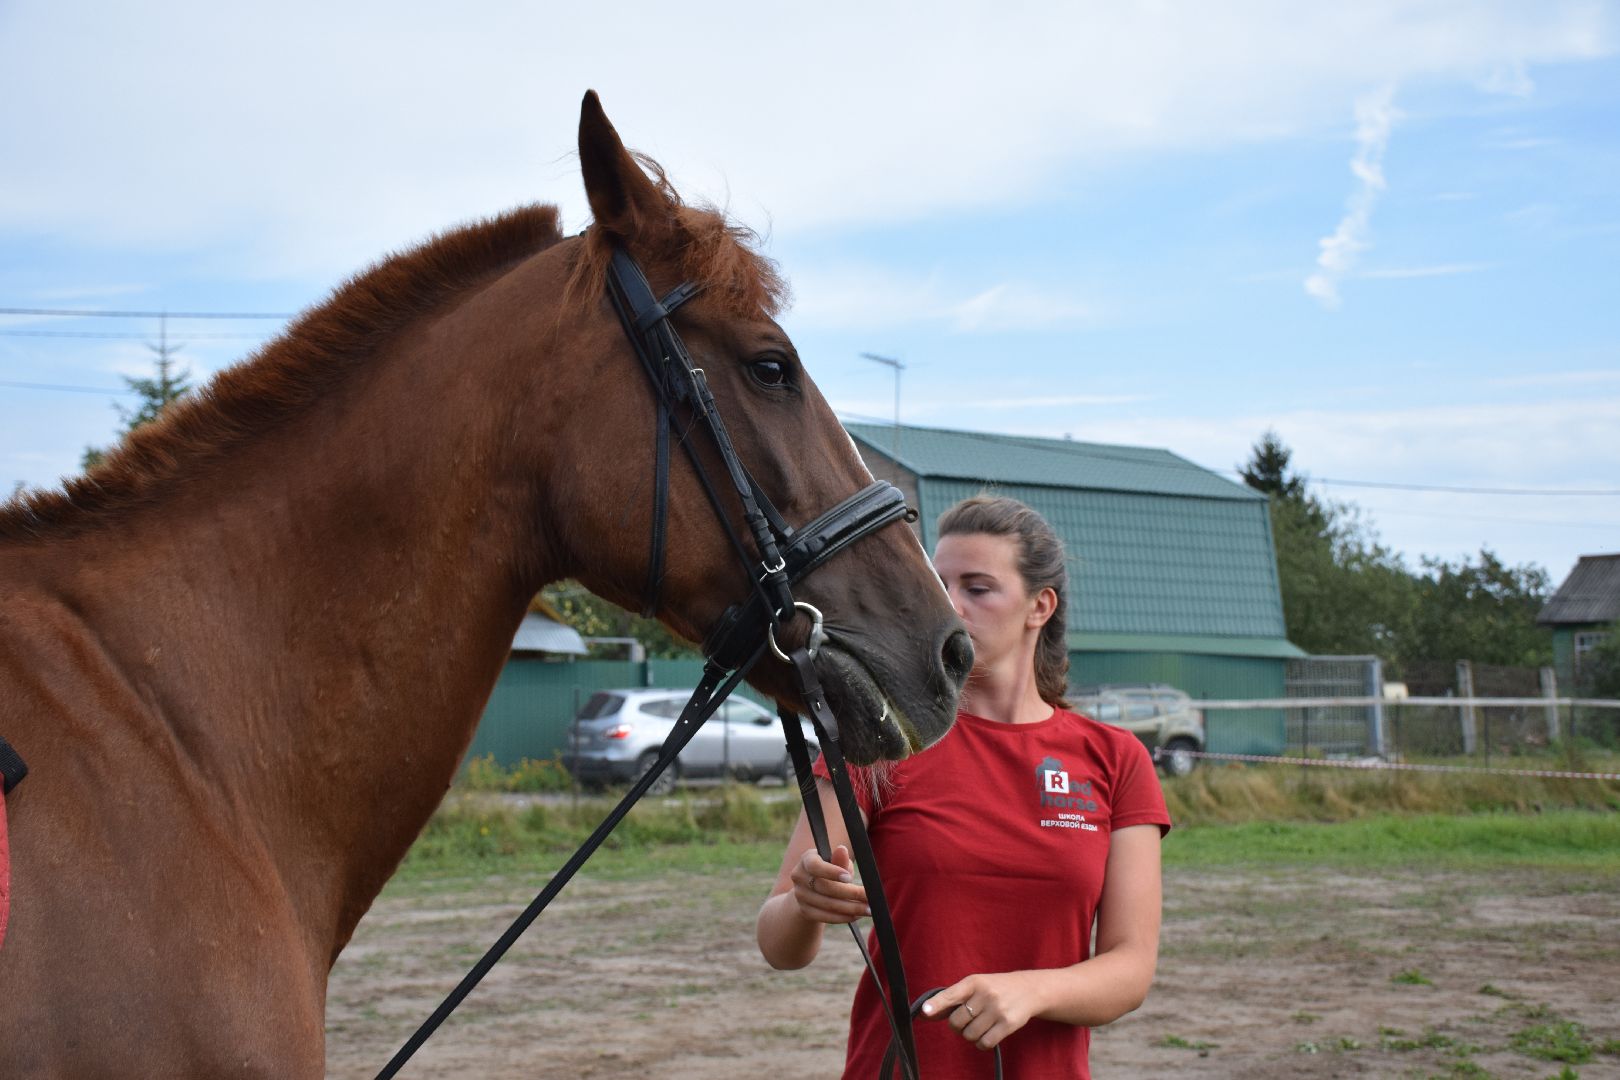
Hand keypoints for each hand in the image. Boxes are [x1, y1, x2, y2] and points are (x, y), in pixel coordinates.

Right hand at [787, 844, 868, 923]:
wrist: (812, 889)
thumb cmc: (829, 871)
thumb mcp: (835, 862)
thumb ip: (840, 859)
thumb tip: (842, 850)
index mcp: (806, 860)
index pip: (815, 866)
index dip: (831, 872)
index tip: (849, 878)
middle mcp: (799, 877)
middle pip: (825, 888)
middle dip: (850, 893)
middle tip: (869, 897)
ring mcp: (800, 896)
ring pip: (827, 905)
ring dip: (851, 908)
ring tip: (868, 909)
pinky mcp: (805, 911)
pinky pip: (825, 917)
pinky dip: (843, 917)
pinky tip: (856, 915)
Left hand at [919, 972, 1039, 1050]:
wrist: (1029, 990)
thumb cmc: (995, 988)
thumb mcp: (975, 986)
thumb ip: (953, 999)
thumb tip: (927, 1013)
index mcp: (973, 982)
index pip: (951, 994)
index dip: (937, 1004)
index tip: (925, 1011)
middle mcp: (985, 994)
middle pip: (957, 1022)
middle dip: (957, 1026)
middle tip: (966, 1021)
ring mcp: (997, 1009)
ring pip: (969, 1035)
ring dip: (970, 1035)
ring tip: (980, 1026)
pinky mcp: (1008, 1024)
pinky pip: (985, 1043)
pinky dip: (981, 1044)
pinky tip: (987, 1035)